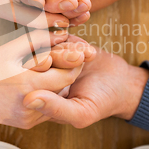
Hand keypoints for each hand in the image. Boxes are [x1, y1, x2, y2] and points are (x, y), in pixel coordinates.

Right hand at [0, 32, 96, 132]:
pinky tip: (39, 82)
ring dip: (58, 85)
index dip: (74, 62)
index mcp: (29, 84)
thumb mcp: (9, 49)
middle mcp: (32, 105)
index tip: (77, 51)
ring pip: (56, 99)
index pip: (68, 75)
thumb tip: (62, 33)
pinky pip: (45, 108)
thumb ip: (38, 39)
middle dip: (67, 72)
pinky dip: (47, 95)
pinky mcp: (25, 123)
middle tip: (69, 57)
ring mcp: (29, 118)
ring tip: (52, 69)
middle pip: (64, 88)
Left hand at [22, 48, 148, 127]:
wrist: (122, 84)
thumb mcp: (80, 113)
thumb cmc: (100, 104)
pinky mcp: (65, 43)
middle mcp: (43, 74)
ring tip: (87, 56)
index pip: (26, 78)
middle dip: (55, 55)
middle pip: (35, 57)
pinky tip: (90, 53)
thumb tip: (26, 102)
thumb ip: (55, 109)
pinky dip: (75, 42)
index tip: (50, 62)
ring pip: (48, 44)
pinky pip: (61, 35)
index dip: (37, 68)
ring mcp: (54, 57)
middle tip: (75, 58)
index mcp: (39, 93)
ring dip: (68, 48)